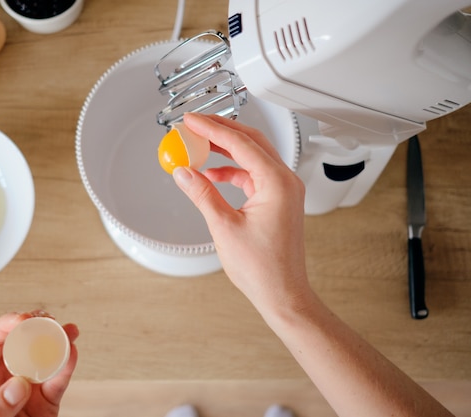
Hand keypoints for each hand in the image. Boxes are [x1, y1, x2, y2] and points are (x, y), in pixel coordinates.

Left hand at [0, 311, 78, 416]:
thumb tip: (18, 384)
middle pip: (21, 342)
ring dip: (58, 341)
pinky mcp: (47, 401)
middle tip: (48, 321)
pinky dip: (67, 366)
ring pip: (44, 357)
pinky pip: (58, 380)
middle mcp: (5, 377)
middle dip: (36, 327)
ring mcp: (28, 388)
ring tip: (69, 331)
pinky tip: (72, 354)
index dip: (6, 325)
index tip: (23, 321)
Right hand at [173, 113, 309, 315]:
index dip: (212, 129)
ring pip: (252, 156)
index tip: (192, 121)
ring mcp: (284, 190)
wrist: (282, 293)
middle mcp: (285, 181)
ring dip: (225, 150)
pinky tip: (212, 174)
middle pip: (250, 141)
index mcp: (277, 183)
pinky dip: (232, 170)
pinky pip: (253, 174)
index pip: (241, 143)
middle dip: (220, 131)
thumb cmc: (263, 268)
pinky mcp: (278, 200)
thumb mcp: (224, 227)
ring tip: (198, 148)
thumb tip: (184, 172)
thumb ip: (203, 194)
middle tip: (194, 126)